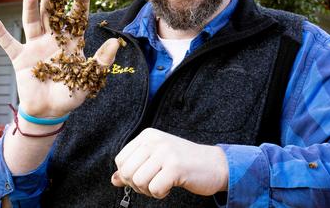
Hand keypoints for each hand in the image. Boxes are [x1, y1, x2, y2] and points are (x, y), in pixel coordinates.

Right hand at [0, 0, 119, 117]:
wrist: (50, 111)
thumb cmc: (72, 94)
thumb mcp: (90, 78)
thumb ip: (101, 60)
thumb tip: (115, 42)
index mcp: (72, 42)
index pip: (77, 19)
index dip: (80, 3)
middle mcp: (53, 40)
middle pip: (52, 14)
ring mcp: (35, 47)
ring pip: (32, 23)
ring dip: (30, 8)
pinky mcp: (20, 58)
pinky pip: (9, 44)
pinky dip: (1, 34)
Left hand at [111, 128, 228, 198]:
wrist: (215, 164)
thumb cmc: (184, 162)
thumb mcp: (156, 159)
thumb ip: (135, 167)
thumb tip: (114, 179)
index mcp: (147, 136)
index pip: (120, 159)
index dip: (128, 175)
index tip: (145, 176)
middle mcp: (154, 141)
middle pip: (127, 172)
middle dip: (137, 185)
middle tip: (154, 183)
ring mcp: (165, 152)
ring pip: (139, 181)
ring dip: (149, 190)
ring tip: (163, 183)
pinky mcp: (175, 166)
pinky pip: (154, 189)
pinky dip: (161, 194)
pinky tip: (171, 186)